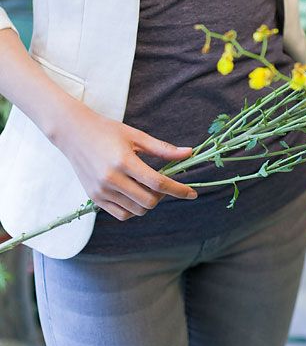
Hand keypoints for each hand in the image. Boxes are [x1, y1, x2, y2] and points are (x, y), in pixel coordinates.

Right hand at [55, 103, 195, 220]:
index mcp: (124, 161)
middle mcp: (111, 179)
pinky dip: (133, 209)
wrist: (74, 134)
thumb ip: (163, 148)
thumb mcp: (136, 136)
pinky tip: (135, 194)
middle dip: (162, 196)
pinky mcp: (94, 198)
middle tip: (162, 183)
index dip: (178, 190)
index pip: (158, 183)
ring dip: (148, 202)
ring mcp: (101, 191)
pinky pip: (121, 214)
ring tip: (147, 186)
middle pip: (148, 202)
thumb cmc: (107, 131)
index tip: (192, 193)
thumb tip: (189, 153)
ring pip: (136, 211)